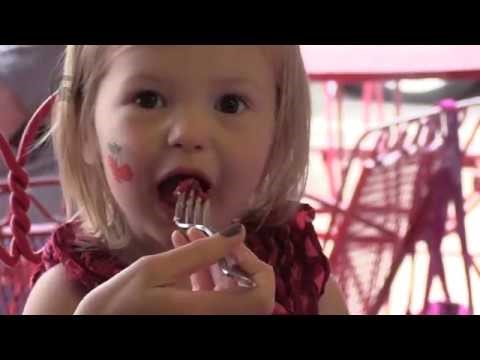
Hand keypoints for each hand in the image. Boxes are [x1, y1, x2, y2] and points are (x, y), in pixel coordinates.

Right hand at [74, 224, 274, 314]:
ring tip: (188, 235)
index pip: (261, 298)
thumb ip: (201, 252)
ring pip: (229, 290)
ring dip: (214, 260)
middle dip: (232, 258)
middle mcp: (212, 320)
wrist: (96, 327)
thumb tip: (238, 232)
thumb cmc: (118, 302)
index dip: (256, 268)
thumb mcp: (155, 269)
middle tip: (208, 236)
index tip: (232, 244)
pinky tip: (182, 248)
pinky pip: (211, 295)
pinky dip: (203, 272)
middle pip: (248, 292)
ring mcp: (203, 320)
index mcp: (208, 313)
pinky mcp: (193, 317)